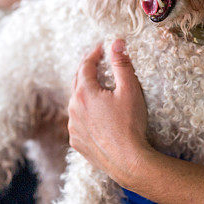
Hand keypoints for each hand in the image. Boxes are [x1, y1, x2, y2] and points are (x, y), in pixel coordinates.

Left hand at [67, 40, 150, 185]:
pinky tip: (96, 115)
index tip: (101, 48)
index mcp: (84, 93)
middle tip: (97, 62)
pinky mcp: (77, 142)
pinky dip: (85, 114)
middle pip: (77, 82)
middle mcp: (73, 109)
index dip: (93, 54)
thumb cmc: (130, 125)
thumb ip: (122, 64)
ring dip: (85, 93)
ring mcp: (73, 127)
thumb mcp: (130, 89)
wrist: (128, 161)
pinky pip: (77, 122)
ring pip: (76, 103)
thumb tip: (117, 43)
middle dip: (87, 70)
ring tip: (97, 88)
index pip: (85, 66)